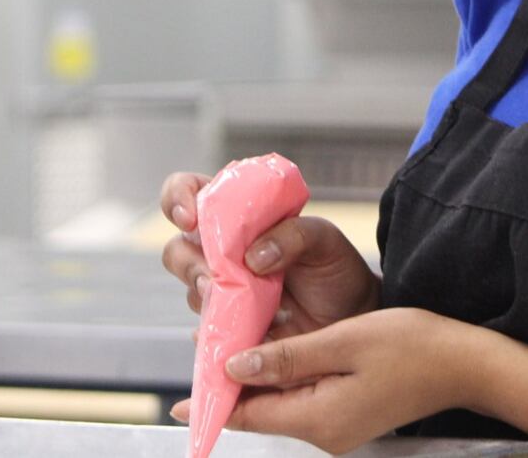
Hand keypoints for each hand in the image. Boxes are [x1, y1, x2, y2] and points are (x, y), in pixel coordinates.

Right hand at [159, 171, 380, 338]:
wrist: (350, 314)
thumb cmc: (334, 267)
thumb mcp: (324, 239)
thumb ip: (294, 235)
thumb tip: (253, 258)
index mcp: (239, 215)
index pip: (191, 191)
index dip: (178, 198)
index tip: (190, 218)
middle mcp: (223, 251)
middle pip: (177, 249)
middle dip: (188, 262)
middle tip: (213, 276)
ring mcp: (223, 290)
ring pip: (191, 291)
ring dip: (204, 297)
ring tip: (232, 303)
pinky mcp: (229, 325)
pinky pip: (206, 332)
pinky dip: (214, 333)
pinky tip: (235, 335)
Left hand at [168, 308, 476, 453]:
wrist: (466, 362)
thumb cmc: (414, 346)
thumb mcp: (344, 341)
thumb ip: (286, 357)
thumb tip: (235, 368)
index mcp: (320, 418)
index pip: (250, 417)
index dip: (212, 404)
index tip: (177, 401)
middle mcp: (325, 433)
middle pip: (263, 413)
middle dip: (234, 386)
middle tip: (207, 349)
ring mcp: (339, 428)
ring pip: (282, 405)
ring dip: (260, 379)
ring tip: (236, 344)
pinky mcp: (351, 416)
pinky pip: (304, 401)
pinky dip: (286, 379)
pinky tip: (279, 354)